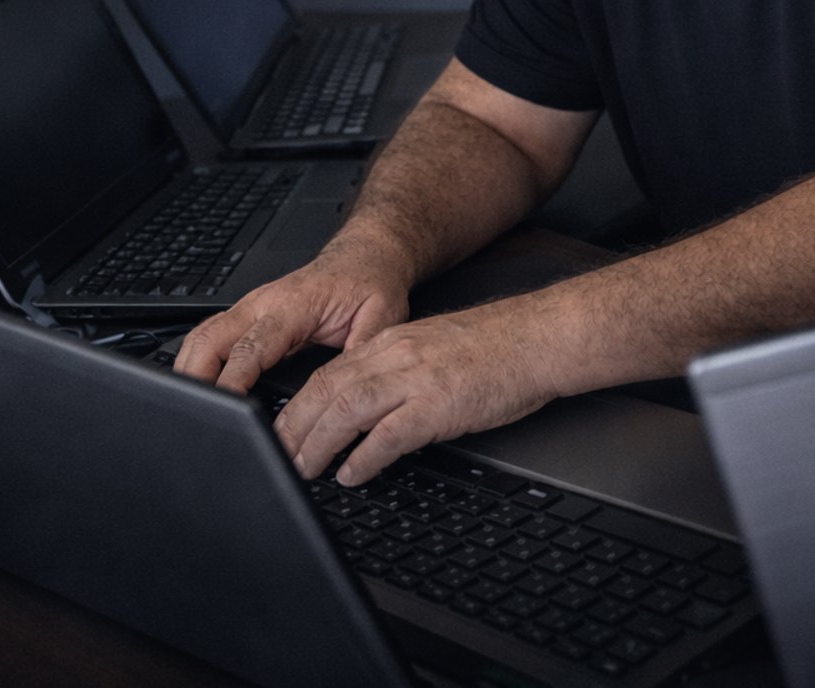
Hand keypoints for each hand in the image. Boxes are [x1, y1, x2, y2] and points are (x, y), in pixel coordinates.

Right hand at [173, 236, 412, 392]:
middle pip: (210, 339)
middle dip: (195, 375)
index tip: (226, 407)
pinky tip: (196, 383)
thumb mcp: (381, 317)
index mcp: (293, 305)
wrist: (365, 256)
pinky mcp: (250, 315)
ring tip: (189, 405)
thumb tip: (350, 389)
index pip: (251, 347)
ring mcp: (252, 307)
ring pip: (203, 335)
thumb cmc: (370, 282)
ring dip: (190, 367)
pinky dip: (198, 359)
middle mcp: (264, 303)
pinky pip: (211, 335)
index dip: (233, 380)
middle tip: (195, 412)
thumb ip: (362, 351)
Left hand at [273, 296, 561, 486]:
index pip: (328, 374)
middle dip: (294, 427)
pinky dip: (364, 457)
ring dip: (318, 443)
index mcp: (390, 343)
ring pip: (347, 410)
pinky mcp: (439, 404)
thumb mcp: (431, 349)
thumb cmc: (493, 349)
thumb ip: (396, 371)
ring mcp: (416, 379)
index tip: (281, 430)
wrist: (537, 339)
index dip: (297, 405)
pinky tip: (352, 474)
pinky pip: (389, 434)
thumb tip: (368, 410)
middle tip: (277, 456)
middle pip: (325, 390)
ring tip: (303, 469)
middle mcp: (395, 356)